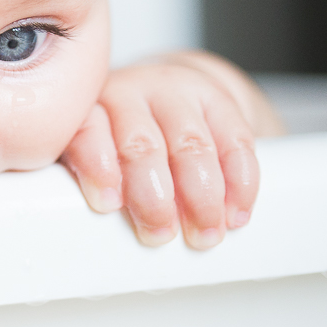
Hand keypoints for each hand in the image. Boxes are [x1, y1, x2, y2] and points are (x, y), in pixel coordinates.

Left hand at [60, 52, 275, 249]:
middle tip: (160, 235)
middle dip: (154, 198)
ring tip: (204, 233)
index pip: (88, 133)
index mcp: (91, 108)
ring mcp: (176, 92)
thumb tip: (102, 229)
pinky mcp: (220, 99)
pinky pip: (235, 142)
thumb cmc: (124, 139)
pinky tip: (235, 213)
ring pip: (191, 144)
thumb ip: (93, 179)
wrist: (173, 95)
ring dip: (201, 198)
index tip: (108, 205)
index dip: (98, 170)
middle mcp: (131, 93)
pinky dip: (239, 184)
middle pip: (142, 144)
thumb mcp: (98, 152)